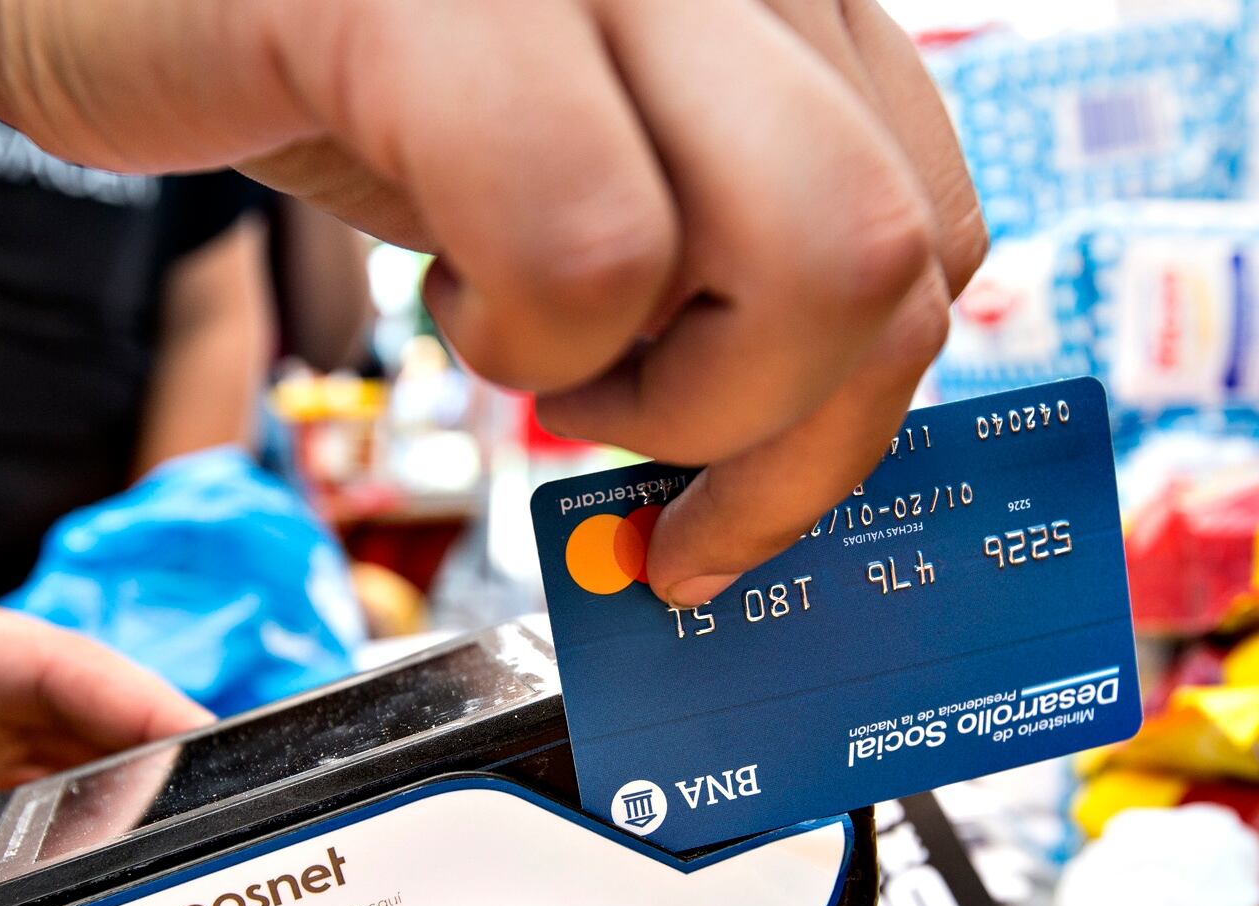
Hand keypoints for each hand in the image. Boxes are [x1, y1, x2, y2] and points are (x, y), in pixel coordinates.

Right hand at [0, 0, 985, 604]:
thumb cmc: (324, 63)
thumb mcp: (571, 151)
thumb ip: (712, 250)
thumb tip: (811, 440)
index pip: (934, 240)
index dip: (846, 412)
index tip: (738, 501)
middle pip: (901, 267)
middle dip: (775, 442)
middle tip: (634, 453)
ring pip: (809, 260)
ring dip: (654, 391)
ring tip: (519, 337)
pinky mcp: (429, 1)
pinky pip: (588, 243)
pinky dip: (526, 341)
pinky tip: (444, 290)